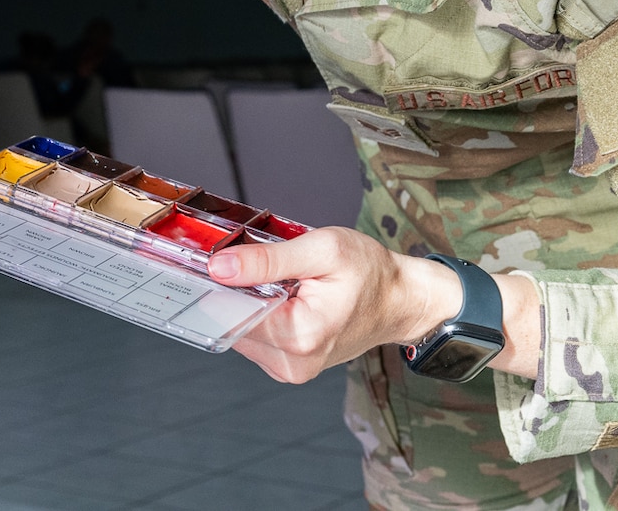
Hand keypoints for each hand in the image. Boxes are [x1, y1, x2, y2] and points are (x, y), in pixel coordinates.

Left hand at [208, 227, 535, 383]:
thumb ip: (268, 260)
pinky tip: (278, 293)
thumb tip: (220, 268)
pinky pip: (255, 336)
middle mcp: (292, 362)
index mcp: (300, 336)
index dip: (219, 282)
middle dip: (234, 289)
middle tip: (253, 260)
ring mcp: (290, 368)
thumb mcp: (322, 250)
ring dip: (247, 300)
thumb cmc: (371, 273)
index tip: (216, 257)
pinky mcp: (289, 365)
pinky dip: (259, 312)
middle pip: (232, 321)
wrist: (401, 300)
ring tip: (275, 277)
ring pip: (240, 328)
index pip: (231, 311)